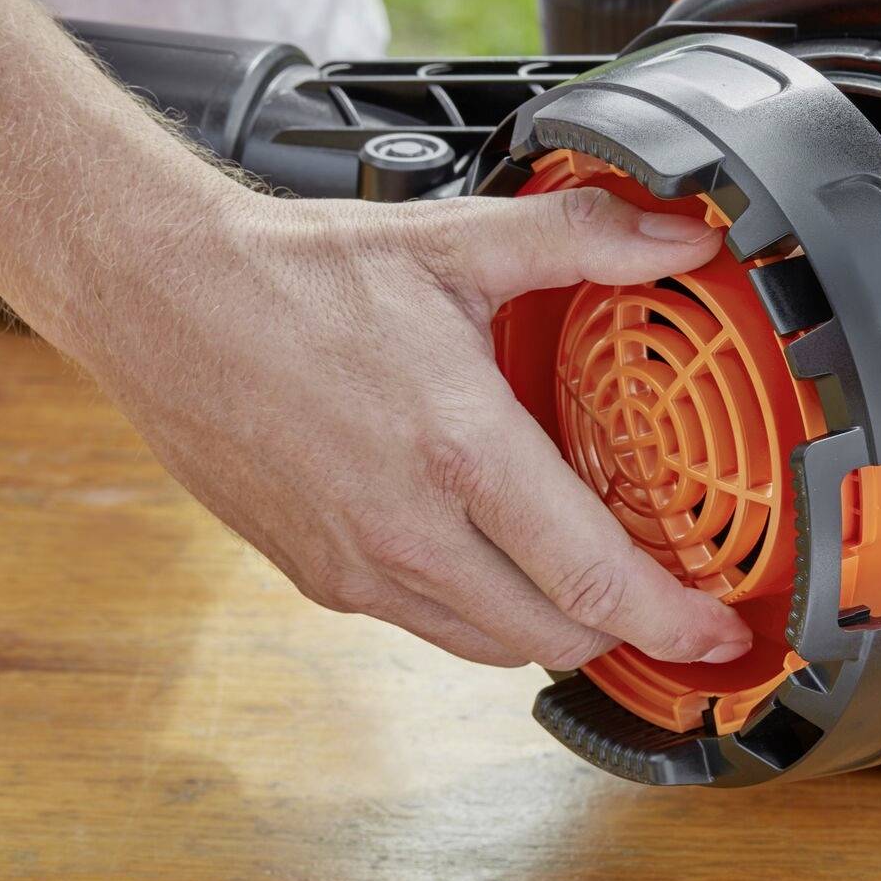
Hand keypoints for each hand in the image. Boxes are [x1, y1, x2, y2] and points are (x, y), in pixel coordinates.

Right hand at [75, 182, 754, 670]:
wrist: (159, 299)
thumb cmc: (299, 274)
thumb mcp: (458, 240)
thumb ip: (585, 239)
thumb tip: (682, 236)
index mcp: (459, 450)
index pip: (591, 578)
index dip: (671, 618)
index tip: (721, 633)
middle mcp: (408, 529)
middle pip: (552, 635)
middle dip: (627, 631)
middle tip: (673, 602)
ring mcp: (356, 565)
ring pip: (489, 644)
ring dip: (553, 627)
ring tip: (595, 582)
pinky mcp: (316, 577)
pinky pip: (427, 625)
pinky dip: (482, 612)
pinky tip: (500, 557)